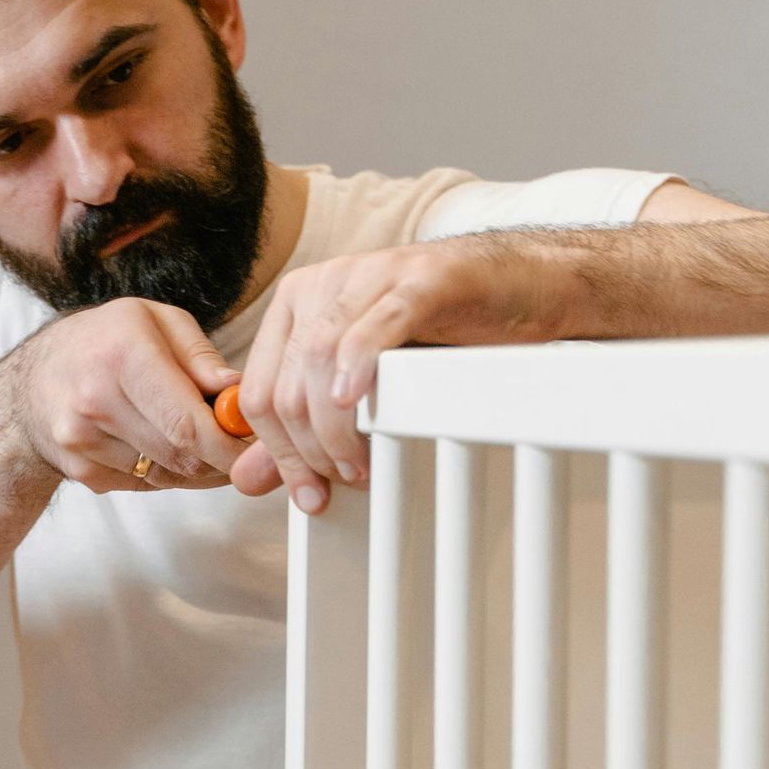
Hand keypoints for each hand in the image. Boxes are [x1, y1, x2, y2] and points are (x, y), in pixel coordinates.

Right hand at [8, 298, 247, 493]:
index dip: (230, 445)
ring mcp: (82, 441)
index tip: (258, 448)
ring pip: (168, 476)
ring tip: (205, 442)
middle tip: (243, 447)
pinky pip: (145, 485)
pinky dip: (168, 472)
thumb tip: (239, 394)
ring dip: (198, 467)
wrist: (31, 381)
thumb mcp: (155, 320)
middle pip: (182, 455)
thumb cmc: (104, 341)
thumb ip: (201, 357)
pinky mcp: (81, 471)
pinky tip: (164, 446)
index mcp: (121, 354)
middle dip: (222, 458)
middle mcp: (95, 399)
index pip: (187, 422)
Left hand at [227, 240, 573, 510]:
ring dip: (334, 427)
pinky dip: (357, 367)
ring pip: (319, 360)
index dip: (278, 453)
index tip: (308, 491)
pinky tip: (356, 400)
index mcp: (298, 304)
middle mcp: (323, 284)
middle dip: (306, 449)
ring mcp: (370, 276)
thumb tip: (249, 480)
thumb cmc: (446, 330)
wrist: (519, 285)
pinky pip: (375, 326)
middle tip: (340, 482)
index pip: (257, 391)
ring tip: (359, 464)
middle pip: (286, 384)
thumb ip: (304, 428)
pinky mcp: (419, 280)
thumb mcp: (364, 381)